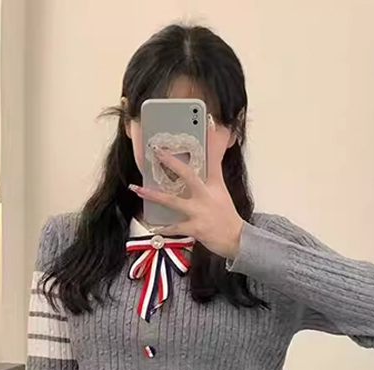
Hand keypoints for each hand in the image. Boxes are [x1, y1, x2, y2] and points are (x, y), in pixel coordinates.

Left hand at [129, 127, 244, 260]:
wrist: (236, 238)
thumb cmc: (226, 214)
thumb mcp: (221, 189)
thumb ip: (213, 168)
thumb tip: (212, 145)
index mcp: (212, 185)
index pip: (209, 159)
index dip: (204, 142)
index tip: (197, 128)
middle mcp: (205, 196)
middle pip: (187, 175)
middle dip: (171, 163)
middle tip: (156, 152)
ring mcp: (199, 212)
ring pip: (173, 201)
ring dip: (154, 196)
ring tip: (138, 189)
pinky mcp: (195, 229)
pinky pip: (175, 227)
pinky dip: (163, 228)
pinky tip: (152, 225)